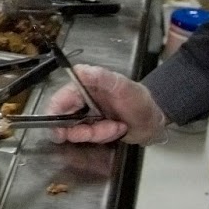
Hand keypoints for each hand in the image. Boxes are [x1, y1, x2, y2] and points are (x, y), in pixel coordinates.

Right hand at [45, 65, 167, 144]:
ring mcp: (87, 116)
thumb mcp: (121, 85)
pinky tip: (117, 130)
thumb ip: (100, 76)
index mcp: (83, 87)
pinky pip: (89, 139)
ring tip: (117, 126)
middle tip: (105, 128)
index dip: (55, 115)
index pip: (59, 100)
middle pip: (65, 120)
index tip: (60, 130)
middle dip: (84, 130)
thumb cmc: (139, 99)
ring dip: (98, 133)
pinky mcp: (94, 129)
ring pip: (78, 132)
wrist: (153, 119)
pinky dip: (103, 137)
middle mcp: (82, 101)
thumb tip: (78, 70)